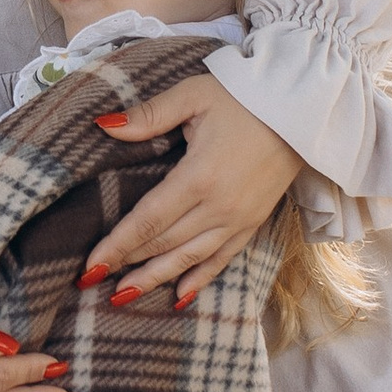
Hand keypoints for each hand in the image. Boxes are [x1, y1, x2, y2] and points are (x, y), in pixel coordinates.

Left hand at [82, 75, 302, 307]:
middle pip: (164, 244)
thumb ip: (149, 115)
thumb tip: (103, 125)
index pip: (147, 220)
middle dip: (127, 264)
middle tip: (93, 282)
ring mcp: (239, 218)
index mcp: (198, 176)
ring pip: (190, 258)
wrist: (303, 110)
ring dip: (156, 278)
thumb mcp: (193, 95)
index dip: (117, 245)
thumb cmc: (245, 96)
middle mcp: (218, 206)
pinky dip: (199, 279)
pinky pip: (222, 259)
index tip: (89, 267)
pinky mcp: (254, 222)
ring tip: (124, 296)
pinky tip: (180, 297)